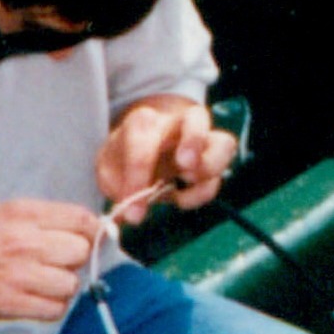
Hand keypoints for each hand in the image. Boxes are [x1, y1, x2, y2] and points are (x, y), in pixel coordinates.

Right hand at [0, 199, 98, 322]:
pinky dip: (51, 307)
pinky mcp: (11, 303)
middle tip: (57, 262)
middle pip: (80, 251)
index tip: (87, 239)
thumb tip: (92, 228)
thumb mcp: (6, 213)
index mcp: (24, 213)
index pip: (82, 220)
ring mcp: (18, 274)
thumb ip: (47, 218)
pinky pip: (55, 310)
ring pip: (71, 283)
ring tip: (44, 282)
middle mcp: (24, 241)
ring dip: (63, 286)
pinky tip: (37, 298)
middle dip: (75, 259)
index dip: (91, 232)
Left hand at [96, 96, 237, 219]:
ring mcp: (201, 139)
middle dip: (194, 142)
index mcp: (144, 122)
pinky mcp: (213, 157)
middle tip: (184, 168)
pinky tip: (181, 199)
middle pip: (197, 119)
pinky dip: (204, 191)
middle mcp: (177, 122)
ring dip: (210, 168)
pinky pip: (221, 173)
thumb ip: (117, 188)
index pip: (143, 146)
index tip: (133, 214)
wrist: (143, 142)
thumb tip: (129, 214)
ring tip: (183, 188)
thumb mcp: (109, 169)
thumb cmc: (125, 154)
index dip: (138, 181)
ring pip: (224, 143)